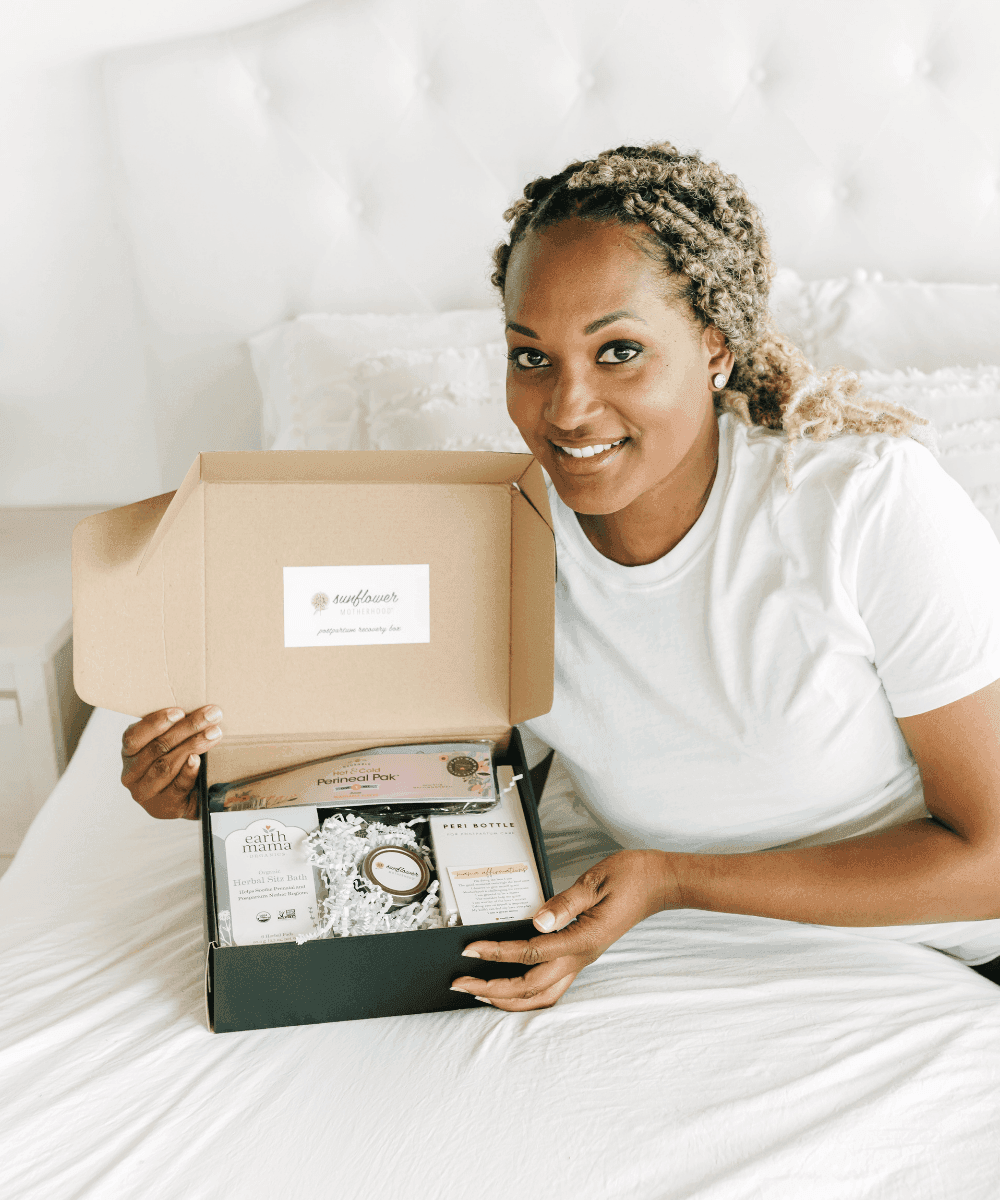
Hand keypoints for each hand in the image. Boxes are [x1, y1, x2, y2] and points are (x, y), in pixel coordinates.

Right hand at [120, 705, 223, 819]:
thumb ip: (172, 729)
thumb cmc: (178, 763)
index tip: (180, 711)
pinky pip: (177, 786)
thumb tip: (196, 710)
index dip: (155, 723)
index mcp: (129, 754)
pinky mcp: (164, 807)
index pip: (133, 737)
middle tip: (211, 715)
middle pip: (156, 748)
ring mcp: (146, 793)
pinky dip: (188, 771)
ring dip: (193, 746)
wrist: (190, 798)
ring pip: (166, 766)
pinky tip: (198, 760)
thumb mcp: (169, 744)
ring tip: (214, 733)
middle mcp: (131, 775)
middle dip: (187, 728)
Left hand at [450, 849, 676, 1010]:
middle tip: (462, 982)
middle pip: (530, 987)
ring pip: (543, 996)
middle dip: (492, 989)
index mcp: (582, 939)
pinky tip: (513, 989)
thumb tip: (537, 922)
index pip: (530, 953)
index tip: (471, 950)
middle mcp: (581, 956)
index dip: (497, 953)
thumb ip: (565, 903)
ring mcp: (583, 960)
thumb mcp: (595, 881)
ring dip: (510, 1000)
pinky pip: (553, 987)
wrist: (659, 883)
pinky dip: (529, 995)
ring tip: (481, 994)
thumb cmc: (630, 876)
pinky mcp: (583, 955)